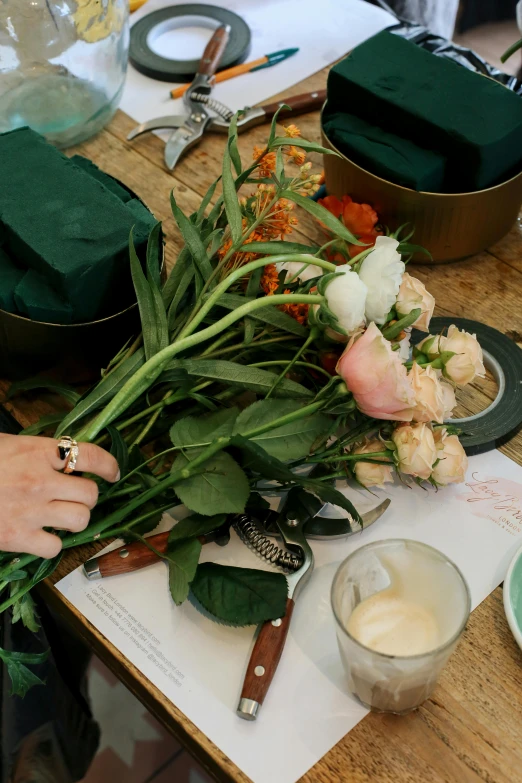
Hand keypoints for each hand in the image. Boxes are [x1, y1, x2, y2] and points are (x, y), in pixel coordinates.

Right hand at [0, 434, 118, 558]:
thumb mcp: (6, 445)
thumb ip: (35, 451)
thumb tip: (62, 455)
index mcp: (37, 452)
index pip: (89, 454)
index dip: (108, 465)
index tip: (113, 473)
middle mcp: (40, 481)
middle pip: (90, 493)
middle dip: (86, 496)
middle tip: (74, 497)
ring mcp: (31, 511)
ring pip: (80, 519)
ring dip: (74, 519)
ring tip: (60, 516)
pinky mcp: (18, 537)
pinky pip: (55, 547)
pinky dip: (51, 544)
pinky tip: (40, 536)